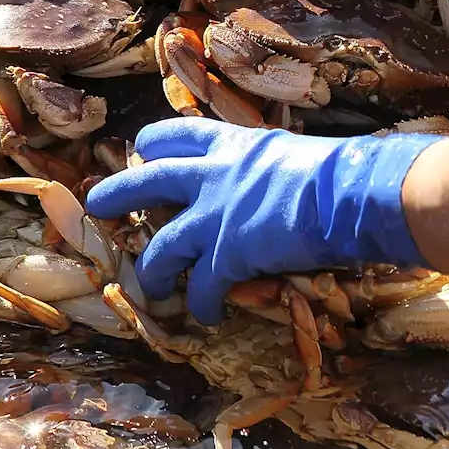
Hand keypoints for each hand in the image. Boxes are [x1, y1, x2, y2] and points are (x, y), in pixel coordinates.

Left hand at [85, 117, 441, 324]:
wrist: (349, 193)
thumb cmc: (339, 169)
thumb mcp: (293, 153)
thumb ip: (270, 166)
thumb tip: (278, 178)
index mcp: (234, 144)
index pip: (177, 134)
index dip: (154, 145)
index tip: (144, 154)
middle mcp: (215, 175)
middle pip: (146, 179)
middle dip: (116, 193)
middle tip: (99, 205)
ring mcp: (216, 216)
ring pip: (162, 246)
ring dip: (153, 269)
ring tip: (152, 285)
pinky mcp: (228, 255)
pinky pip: (201, 287)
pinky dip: (201, 303)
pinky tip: (208, 314)